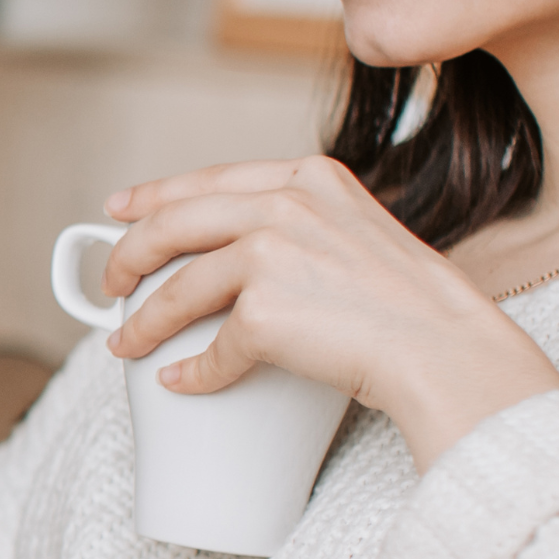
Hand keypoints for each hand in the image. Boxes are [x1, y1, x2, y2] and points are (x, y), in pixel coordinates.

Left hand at [100, 155, 558, 469]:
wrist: (448, 349)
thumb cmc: (414, 307)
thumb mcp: (360, 232)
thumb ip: (307, 226)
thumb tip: (243, 254)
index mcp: (309, 177)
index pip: (211, 178)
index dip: (155, 194)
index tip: (119, 209)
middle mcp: (286, 203)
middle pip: (175, 222)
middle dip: (128, 254)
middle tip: (110, 282)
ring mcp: (272, 252)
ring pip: (179, 288)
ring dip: (143, 321)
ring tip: (125, 343)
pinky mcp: (264, 310)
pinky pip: (212, 348)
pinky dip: (192, 371)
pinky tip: (181, 381)